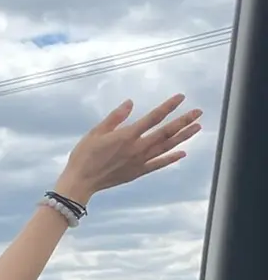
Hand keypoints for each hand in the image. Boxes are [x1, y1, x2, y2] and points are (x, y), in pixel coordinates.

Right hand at [57, 94, 202, 204]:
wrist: (81, 181)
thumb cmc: (84, 155)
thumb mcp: (96, 132)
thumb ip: (115, 117)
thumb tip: (130, 103)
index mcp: (127, 135)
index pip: (153, 118)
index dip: (168, 106)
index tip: (181, 97)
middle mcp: (137, 148)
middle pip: (166, 132)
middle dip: (183, 121)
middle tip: (198, 112)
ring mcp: (139, 161)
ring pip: (166, 147)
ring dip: (183, 137)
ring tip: (197, 127)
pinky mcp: (138, 172)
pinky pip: (158, 164)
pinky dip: (171, 158)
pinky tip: (183, 152)